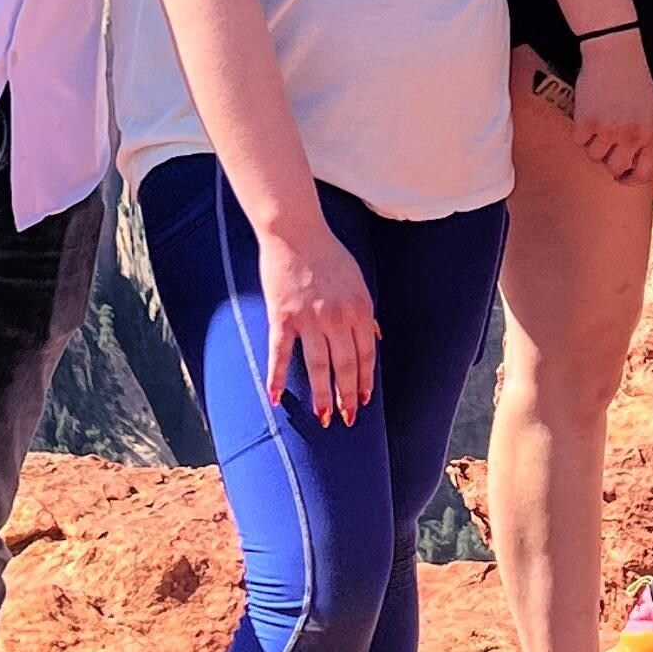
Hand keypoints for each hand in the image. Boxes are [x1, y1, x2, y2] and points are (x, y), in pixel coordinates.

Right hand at [260, 215, 379, 425]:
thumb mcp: (358, 282)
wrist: (296, 232)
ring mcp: (310, 319)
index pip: (366, 355)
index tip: (364, 401)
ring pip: (319, 366)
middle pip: (346, 366)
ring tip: (323, 417)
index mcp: (359, 309)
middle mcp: (337, 318)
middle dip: (348, 396)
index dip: (366, 381)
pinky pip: (281, 354)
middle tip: (347, 419)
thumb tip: (377, 338)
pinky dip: (277, 377)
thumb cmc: (328, 255)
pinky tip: (275, 398)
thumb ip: (365, 313)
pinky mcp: (282, 317)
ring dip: (322, 396)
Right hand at [571, 26, 652, 185]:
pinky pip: (578, 139)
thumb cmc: (634, 77)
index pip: (645, 173)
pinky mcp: (587, 122)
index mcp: (652, 134)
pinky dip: (579, 128)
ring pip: (593, 155)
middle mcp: (632, 136)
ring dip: (592, 141)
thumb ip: (643, 136)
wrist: (616, 51)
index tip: (621, 178)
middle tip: (603, 143)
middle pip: (614, 168)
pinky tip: (587, 109)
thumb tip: (629, 162)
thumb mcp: (650, 109)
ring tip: (597, 118)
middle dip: (607, 159)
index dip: (631, 180)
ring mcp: (609, 130)